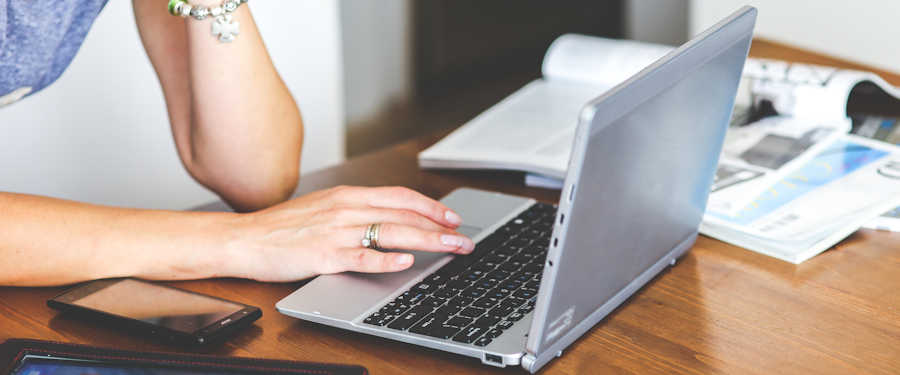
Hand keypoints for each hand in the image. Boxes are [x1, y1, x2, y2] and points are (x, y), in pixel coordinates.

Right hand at [220, 186, 473, 281]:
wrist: (243, 238)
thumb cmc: (282, 227)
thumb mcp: (324, 208)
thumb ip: (356, 212)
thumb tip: (390, 220)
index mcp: (348, 195)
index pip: (400, 196)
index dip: (431, 206)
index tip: (452, 218)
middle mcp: (346, 208)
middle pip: (403, 214)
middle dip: (439, 227)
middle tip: (464, 239)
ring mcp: (336, 231)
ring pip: (391, 232)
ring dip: (427, 241)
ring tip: (450, 249)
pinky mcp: (324, 255)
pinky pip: (361, 256)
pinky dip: (386, 259)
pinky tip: (406, 262)